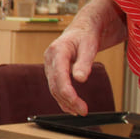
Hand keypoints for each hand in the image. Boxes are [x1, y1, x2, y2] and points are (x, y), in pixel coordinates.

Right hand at [44, 0, 124, 114]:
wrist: (84, 27)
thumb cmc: (87, 34)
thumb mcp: (90, 45)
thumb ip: (85, 62)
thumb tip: (80, 79)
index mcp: (57, 51)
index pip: (59, 78)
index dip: (69, 94)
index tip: (80, 106)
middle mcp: (49, 58)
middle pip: (55, 86)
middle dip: (68, 101)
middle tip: (83, 112)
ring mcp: (50, 64)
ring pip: (53, 88)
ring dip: (65, 102)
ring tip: (79, 111)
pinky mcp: (54, 69)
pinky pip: (55, 86)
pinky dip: (62, 97)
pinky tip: (71, 105)